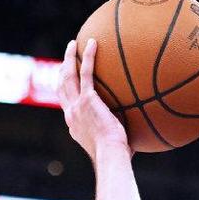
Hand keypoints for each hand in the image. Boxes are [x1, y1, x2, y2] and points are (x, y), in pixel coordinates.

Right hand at [58, 39, 130, 162]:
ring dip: (69, 58)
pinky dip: (88, 56)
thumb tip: (137, 136)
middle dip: (62, 70)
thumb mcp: (114, 145)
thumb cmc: (118, 156)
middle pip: (61, 87)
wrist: (112, 156)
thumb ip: (119, 136)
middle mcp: (71, 114)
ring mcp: (77, 106)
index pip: (67, 105)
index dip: (66, 92)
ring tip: (74, 44)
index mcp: (75, 126)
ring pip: (67, 76)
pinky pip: (86, 72)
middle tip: (67, 57)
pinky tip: (93, 43)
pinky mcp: (87, 99)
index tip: (70, 83)